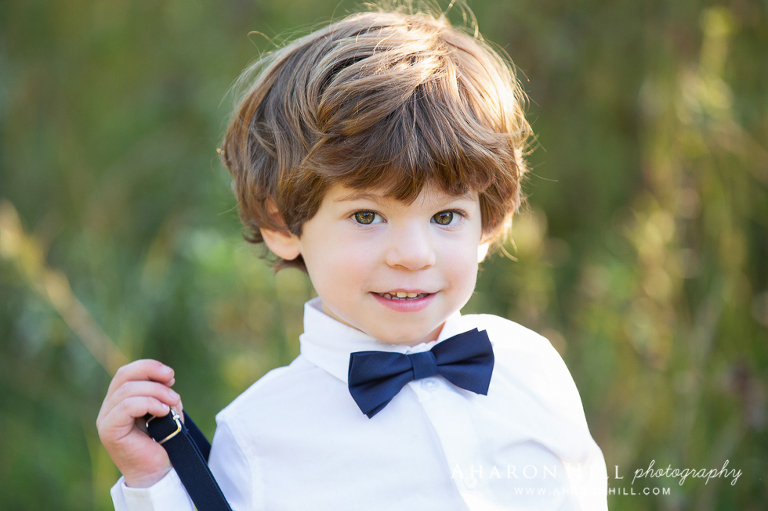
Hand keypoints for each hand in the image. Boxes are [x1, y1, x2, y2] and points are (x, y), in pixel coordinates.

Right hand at [96, 359, 182, 487]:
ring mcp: (106, 419)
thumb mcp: (165, 407)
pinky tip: (163, 412)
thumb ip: (161, 391)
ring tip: (172, 404)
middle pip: (123, 375)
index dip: (148, 367)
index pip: (127, 372)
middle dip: (151, 373)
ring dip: (156, 392)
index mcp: (119, 400)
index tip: (171, 375)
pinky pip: (126, 407)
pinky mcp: (109, 431)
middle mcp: (108, 408)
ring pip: (127, 390)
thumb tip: (166, 376)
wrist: (158, 471)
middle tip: (172, 382)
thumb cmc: (163, 440)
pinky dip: (149, 404)